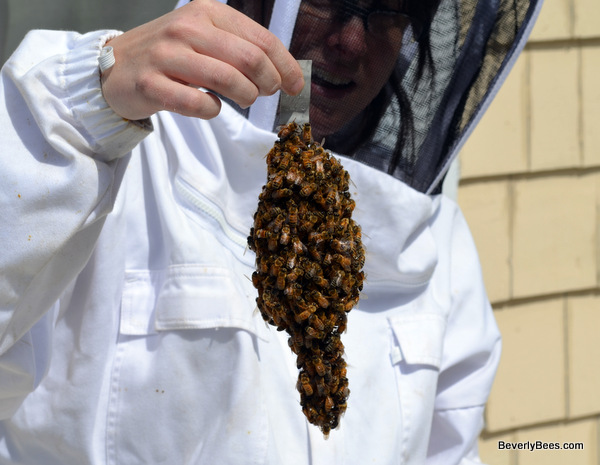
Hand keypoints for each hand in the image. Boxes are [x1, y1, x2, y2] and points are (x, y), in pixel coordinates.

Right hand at [101, 0, 303, 119]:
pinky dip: (212, 110)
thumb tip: (282, 73)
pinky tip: (211, 107)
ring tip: (244, 100)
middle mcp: (187, 28)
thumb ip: (239, 49)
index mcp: (207, 13)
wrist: (114, 66)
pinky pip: (197, 103)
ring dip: (245, 97)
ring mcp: (166, 55)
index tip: (295, 85)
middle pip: (249, 59)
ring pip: (227, 80)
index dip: (285, 66)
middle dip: (269, 83)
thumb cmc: (169, 54)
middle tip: (267, 94)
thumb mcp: (204, 37)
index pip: (261, 40)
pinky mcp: (151, 84)